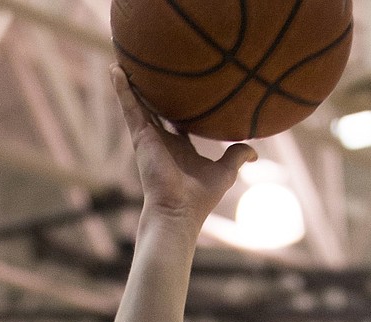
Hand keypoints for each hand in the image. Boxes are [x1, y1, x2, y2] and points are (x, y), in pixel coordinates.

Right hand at [111, 65, 255, 233]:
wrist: (179, 211)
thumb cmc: (200, 198)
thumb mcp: (225, 172)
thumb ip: (237, 156)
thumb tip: (255, 152)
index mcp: (179, 148)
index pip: (176, 121)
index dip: (177, 106)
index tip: (178, 90)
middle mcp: (161, 141)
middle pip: (154, 109)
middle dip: (148, 92)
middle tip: (144, 70)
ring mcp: (148, 138)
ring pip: (137, 104)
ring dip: (128, 84)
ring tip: (120, 62)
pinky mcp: (140, 136)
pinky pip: (129, 107)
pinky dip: (122, 89)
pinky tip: (115, 69)